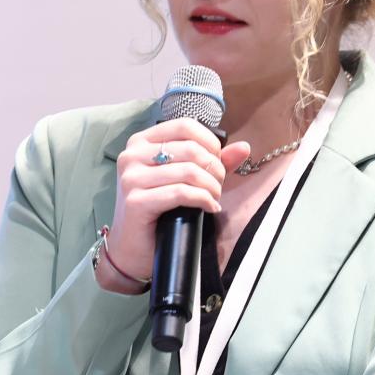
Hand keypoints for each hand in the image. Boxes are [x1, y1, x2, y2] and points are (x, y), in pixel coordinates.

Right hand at [97, 119, 251, 293]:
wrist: (132, 248)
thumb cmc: (157, 211)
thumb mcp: (184, 180)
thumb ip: (211, 161)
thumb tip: (243, 148)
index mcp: (140, 142)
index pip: (185, 126)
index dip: (210, 143)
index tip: (217, 163)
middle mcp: (131, 155)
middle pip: (190, 149)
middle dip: (214, 169)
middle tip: (217, 187)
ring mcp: (131, 178)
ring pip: (189, 171)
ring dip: (211, 187)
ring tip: (214, 198)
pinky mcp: (136, 201)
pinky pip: (181, 193)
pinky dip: (203, 200)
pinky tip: (209, 208)